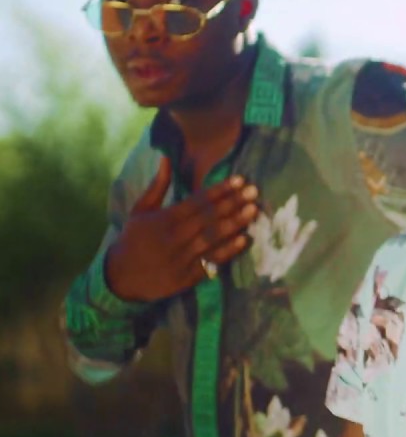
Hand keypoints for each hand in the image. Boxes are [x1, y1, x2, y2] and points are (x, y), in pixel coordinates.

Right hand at [104, 156, 259, 302]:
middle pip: (208, 218)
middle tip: (254, 191)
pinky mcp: (188, 276)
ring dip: (235, 224)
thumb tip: (166, 158)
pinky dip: (228, 250)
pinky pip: (211, 261)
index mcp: (164, 219)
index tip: (239, 180)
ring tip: (253, 210)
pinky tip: (244, 239)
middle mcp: (174, 237)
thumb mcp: (140, 210)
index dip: (219, 191)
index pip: (197, 202)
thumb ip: (157, 186)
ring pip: (212, 238)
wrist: (120, 277)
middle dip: (233, 203)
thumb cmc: (133, 239)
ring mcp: (182, 257)